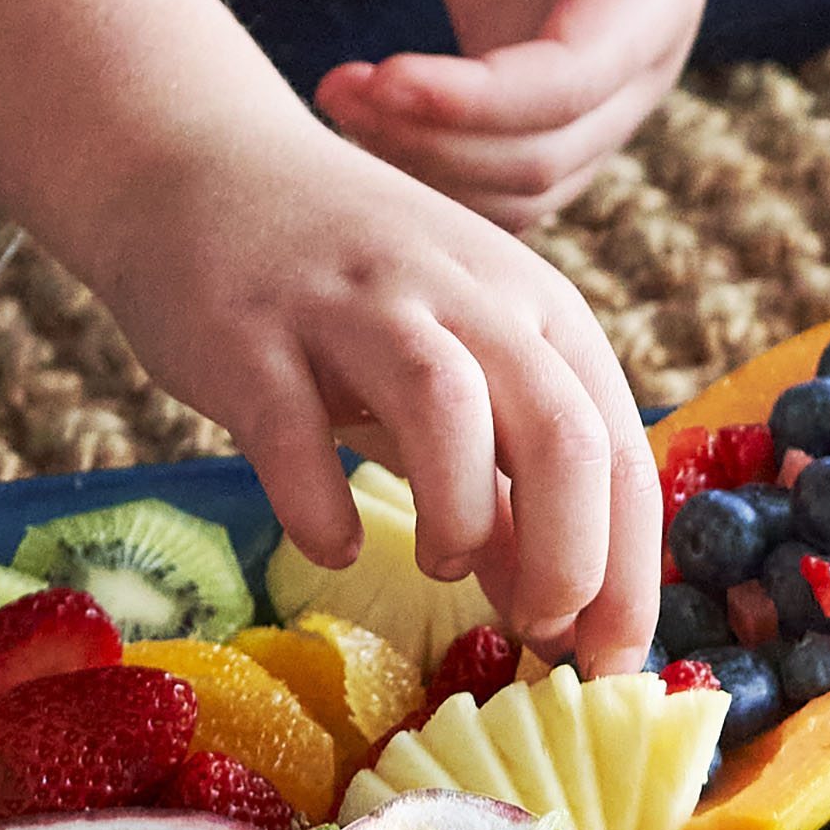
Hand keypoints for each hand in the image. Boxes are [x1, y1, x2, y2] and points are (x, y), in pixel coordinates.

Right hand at [0, 0, 664, 662]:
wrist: (201, 166)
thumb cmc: (349, 294)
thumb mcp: (454, 363)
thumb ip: (505, 475)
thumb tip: (558, 611)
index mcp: (529, 303)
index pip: (614, 444)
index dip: (627, 568)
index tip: (614, 663)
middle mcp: (458, 291)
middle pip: (559, 427)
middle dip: (569, 554)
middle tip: (537, 627)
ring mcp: (351, 304)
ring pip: (448, 404)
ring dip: (462, 512)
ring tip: (440, 563)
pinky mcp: (249, 332)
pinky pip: (294, 430)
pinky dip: (321, 505)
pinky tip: (330, 540)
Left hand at [319, 0, 709, 221]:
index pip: (576, 80)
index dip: (480, 98)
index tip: (383, 73)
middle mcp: (640, 62)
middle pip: (547, 155)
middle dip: (437, 140)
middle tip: (337, 90)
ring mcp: (597, 96)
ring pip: (523, 189)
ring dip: (426, 169)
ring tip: (336, 100)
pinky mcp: (541, 107)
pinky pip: (496, 180)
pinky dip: (430, 173)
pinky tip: (362, 121)